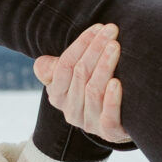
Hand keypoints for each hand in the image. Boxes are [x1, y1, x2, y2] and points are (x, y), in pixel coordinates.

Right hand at [31, 22, 128, 145]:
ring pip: (93, 91)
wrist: (118, 121)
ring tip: (116, 47)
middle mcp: (70, 111)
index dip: (81, 45)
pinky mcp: (109, 133)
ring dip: (105, 66)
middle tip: (112, 31)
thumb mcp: (73, 77)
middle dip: (96, 49)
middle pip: (80, 74)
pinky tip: (117, 82)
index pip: (64, 66)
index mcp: (58, 95)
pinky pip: (107, 117)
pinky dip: (112, 99)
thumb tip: (42, 65)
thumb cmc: (94, 88)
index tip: (98, 27)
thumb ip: (58, 68)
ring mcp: (89, 123)